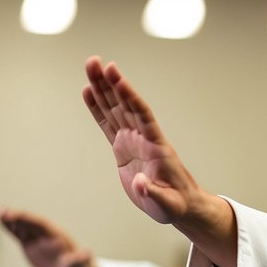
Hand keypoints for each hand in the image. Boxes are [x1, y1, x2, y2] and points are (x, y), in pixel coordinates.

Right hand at [0, 208, 92, 266]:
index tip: (17, 216)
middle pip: (30, 222)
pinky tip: (1, 222)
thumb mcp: (79, 266)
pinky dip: (10, 228)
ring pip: (23, 226)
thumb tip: (88, 254)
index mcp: (56, 235)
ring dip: (11, 221)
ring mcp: (37, 238)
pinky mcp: (30, 244)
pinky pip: (18, 234)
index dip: (29, 219)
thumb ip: (80, 259)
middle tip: (4, 213)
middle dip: (18, 218)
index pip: (41, 224)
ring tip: (0, 216)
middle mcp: (45, 234)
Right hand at [82, 56, 200, 224]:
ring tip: (90, 66)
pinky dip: (97, 109)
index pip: (141, 114)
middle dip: (110, 83)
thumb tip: (141, 184)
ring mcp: (132, 141)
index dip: (129, 94)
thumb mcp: (167, 205)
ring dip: (102, 88)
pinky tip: (88, 92)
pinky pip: (107, 124)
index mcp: (156, 146)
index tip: (116, 75)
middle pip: (124, 105)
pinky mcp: (122, 149)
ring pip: (115, 110)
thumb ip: (154, 194)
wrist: (178, 205)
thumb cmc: (176, 205)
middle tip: (95, 61)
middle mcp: (143, 138)